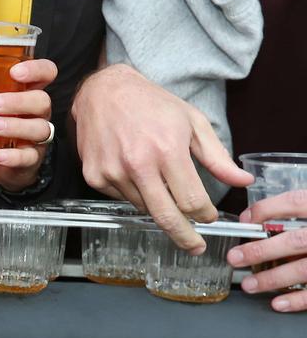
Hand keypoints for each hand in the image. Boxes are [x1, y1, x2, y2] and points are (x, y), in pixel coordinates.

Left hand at [0, 58, 56, 191]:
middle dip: (17, 100)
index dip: (36, 69)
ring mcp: (37, 135)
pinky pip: (28, 156)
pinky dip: (13, 156)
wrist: (3, 160)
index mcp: (27, 91)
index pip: (46, 73)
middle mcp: (37, 111)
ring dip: (14, 126)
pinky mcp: (32, 157)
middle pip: (41, 100)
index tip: (15, 72)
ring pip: (39, 128)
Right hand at [72, 64, 252, 253]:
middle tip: (195, 246)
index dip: (204, 215)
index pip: (191, 201)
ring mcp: (112, 172)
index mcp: (166, 150)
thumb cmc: (150, 103)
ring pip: (144, 208)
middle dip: (185, 236)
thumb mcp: (192, 122)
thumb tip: (242, 181)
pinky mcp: (95, 176)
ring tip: (158, 182)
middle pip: (166, 217)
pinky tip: (135, 171)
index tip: (208, 218)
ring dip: (158, 204)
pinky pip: (122, 198)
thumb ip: (217, 156)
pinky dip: (135, 193)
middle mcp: (137, 164)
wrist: (102, 91)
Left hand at [229, 189, 306, 310]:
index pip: (295, 201)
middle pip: (295, 240)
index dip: (266, 209)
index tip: (246, 220)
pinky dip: (299, 299)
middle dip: (260, 250)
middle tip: (236, 258)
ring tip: (250, 285)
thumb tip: (258, 217)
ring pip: (304, 269)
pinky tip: (278, 303)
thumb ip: (301, 208)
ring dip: (273, 278)